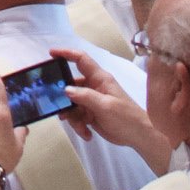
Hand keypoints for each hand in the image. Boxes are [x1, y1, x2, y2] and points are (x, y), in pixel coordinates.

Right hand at [46, 48, 168, 166]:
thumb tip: (65, 90)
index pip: (81, 60)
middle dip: (64, 98)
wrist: (139, 136)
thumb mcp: (105, 105)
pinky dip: (79, 126)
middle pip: (71, 86)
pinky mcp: (91, 114)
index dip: (66, 54)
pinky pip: (77, 117)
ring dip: (73, 117)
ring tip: (81, 127)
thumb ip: (85, 96)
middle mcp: (94, 87)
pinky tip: (87, 134)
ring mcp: (91, 101)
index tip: (51, 53)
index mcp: (99, 78)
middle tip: (58, 107)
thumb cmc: (126, 116)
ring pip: (72, 104)